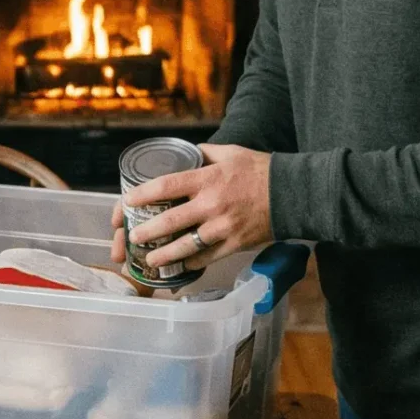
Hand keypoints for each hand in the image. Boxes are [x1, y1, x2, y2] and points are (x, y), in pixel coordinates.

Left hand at [119, 144, 273, 271]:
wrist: (292, 193)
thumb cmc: (260, 170)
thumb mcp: (231, 152)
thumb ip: (205, 153)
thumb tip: (187, 153)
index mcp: (208, 178)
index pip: (166, 186)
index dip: (142, 194)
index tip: (126, 201)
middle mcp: (212, 204)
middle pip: (170, 221)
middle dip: (146, 231)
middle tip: (133, 236)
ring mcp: (223, 227)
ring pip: (186, 246)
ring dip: (164, 255)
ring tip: (150, 259)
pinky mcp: (234, 244)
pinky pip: (207, 257)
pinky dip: (191, 263)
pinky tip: (180, 266)